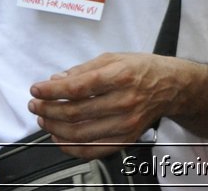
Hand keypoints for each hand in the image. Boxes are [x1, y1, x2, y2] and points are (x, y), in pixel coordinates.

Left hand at [28, 53, 175, 156]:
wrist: (171, 86)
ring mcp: (126, 124)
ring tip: (44, 120)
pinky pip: (92, 150)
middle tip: (36, 105)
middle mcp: (124, 101)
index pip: (78, 87)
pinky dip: (70, 147)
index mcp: (121, 76)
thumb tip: (57, 80)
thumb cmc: (143, 69)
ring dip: (54, 128)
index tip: (37, 90)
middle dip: (48, 109)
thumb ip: (83, 69)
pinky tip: (60, 138)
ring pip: (79, 134)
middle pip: (75, 113)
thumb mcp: (114, 57)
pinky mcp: (126, 139)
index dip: (52, 91)